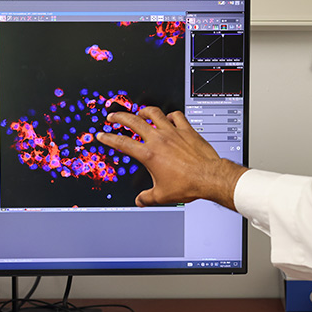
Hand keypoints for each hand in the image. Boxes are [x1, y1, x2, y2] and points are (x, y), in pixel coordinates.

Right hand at [96, 106, 247, 209]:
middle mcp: (159, 139)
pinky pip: (176, 115)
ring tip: (138, 112)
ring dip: (143, 111)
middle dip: (119, 117)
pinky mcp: (187, 130)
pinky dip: (170, 114)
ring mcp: (173, 132)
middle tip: (112, 116)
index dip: (108, 138)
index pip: (122, 143)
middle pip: (133, 121)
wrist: (209, 177)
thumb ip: (147, 197)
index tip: (102, 135)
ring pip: (154, 113)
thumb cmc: (187, 185)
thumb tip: (140, 201)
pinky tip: (168, 117)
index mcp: (149, 155)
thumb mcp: (162, 196)